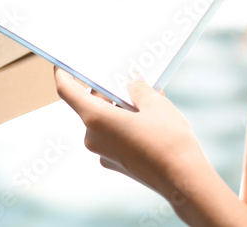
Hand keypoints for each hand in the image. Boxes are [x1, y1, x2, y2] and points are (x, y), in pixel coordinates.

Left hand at [53, 68, 209, 198]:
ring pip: (103, 121)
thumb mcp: (155, 103)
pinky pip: (113, 136)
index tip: (61, 65)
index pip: (67, 91)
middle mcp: (93, 137)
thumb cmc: (168, 142)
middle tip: (126, 80)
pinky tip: (147, 121)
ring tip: (145, 100)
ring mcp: (102, 153)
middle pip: (90, 105)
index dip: (63, 74)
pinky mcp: (115, 163)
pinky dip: (124, 125)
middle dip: (107, 91)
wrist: (185, 181)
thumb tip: (131, 82)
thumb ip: (138, 88)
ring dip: (119, 108)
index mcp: (96, 118)